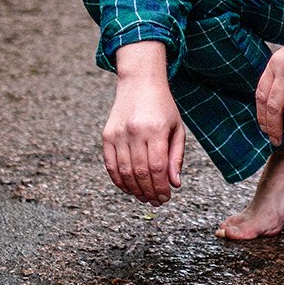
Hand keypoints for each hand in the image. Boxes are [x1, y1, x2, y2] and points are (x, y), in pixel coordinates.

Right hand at [102, 42, 184, 205]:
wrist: (140, 82)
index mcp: (156, 129)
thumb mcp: (176, 128)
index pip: (157, 167)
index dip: (161, 187)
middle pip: (140, 172)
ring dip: (134, 190)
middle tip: (155, 202)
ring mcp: (119, 133)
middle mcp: (136, 131)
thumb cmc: (162, 108)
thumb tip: (175, 184)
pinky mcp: (107, 135)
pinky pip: (110, 164)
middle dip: (149, 192)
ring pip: (124, 172)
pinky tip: (128, 188)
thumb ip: (176, 156)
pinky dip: (118, 180)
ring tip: (144, 197)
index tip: (165, 198)